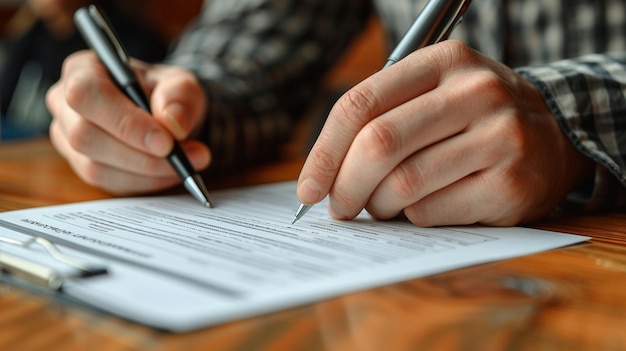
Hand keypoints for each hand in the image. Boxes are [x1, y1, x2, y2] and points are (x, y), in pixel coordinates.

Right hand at [46, 50, 209, 193]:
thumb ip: (180, 96)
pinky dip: (145, 182)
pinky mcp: (81, 167)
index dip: (125, 122)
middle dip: (140, 155)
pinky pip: (109, 183)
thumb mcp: (182, 85)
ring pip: (96, 167)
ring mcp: (68, 139)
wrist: (165, 115)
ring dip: (147, 172)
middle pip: (85, 137)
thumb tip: (172, 123)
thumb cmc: (164, 93)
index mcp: (82, 70)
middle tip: (183, 157)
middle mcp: (65, 105)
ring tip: (186, 163)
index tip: (165, 142)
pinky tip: (169, 172)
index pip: (86, 95)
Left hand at [297, 40, 593, 226]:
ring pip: (403, 184)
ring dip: (379, 206)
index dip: (324, 151)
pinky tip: (424, 207)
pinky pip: (432, 212)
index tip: (309, 187)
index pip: (361, 104)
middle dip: (345, 186)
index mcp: (444, 61)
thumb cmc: (474, 119)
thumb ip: (382, 118)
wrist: (556, 136)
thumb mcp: (435, 94)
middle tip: (339, 207)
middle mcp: (475, 93)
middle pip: (379, 144)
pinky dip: (413, 217)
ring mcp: (498, 138)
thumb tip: (324, 176)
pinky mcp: (510, 185)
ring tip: (382, 206)